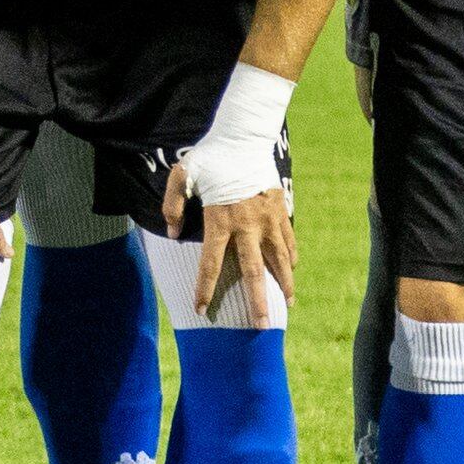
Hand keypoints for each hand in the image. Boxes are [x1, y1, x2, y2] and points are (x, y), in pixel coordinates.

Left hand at [162, 163, 296, 324]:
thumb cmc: (210, 157)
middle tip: (262, 326)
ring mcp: (267, 219)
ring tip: (289, 304)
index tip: (201, 309)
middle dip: (257, 301)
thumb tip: (171, 235)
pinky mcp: (280, 210)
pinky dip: (290, 257)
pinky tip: (292, 271)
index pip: (210, 263)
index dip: (204, 289)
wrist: (244, 137)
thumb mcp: (183, 177)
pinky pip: (287, 240)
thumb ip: (173, 207)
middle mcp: (246, 226)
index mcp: (220, 220)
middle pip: (253, 271)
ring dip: (284, 283)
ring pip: (279, 259)